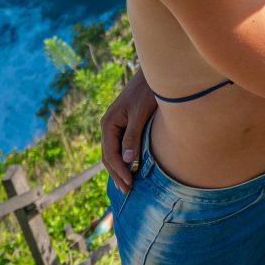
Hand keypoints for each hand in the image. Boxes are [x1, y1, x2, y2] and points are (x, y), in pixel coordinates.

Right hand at [101, 68, 157, 193]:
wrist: (155, 74)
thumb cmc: (147, 91)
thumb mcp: (140, 114)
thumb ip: (132, 136)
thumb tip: (126, 160)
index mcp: (109, 123)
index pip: (110, 154)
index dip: (119, 171)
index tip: (129, 184)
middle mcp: (109, 125)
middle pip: (108, 156)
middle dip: (117, 174)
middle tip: (127, 191)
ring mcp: (115, 125)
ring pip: (113, 152)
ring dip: (119, 169)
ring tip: (127, 185)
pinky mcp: (124, 124)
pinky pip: (119, 146)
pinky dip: (123, 159)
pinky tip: (130, 168)